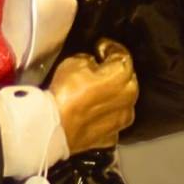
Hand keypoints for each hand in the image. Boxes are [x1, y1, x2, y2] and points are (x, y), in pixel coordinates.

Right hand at [48, 39, 137, 153]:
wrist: (54, 127)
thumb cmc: (65, 92)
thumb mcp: (73, 62)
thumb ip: (89, 61)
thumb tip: (91, 64)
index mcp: (122, 75)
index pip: (122, 55)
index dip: (110, 48)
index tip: (102, 47)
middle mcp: (129, 96)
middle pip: (128, 79)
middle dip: (115, 72)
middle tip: (100, 69)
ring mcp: (122, 119)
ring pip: (124, 101)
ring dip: (114, 95)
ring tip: (97, 92)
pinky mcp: (112, 136)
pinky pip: (112, 121)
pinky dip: (106, 116)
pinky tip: (94, 113)